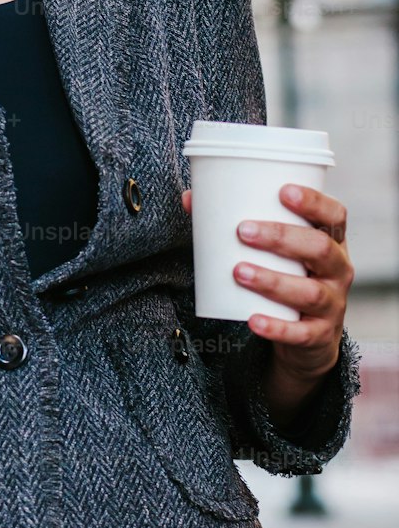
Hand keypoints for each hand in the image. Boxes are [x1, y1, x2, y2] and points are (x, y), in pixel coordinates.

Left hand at [180, 184, 353, 384]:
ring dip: (273, 280)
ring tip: (239, 271)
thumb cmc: (287, 275)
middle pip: (320, 249)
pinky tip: (253, 320)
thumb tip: (190, 198)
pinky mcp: (320, 335)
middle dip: (282, 237)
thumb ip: (237, 222)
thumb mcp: (275, 250)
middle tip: (243, 231)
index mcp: (330, 241)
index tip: (283, 191)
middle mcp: (338, 270)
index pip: (334, 215)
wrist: (308, 336)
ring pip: (310, 292)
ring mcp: (332, 304)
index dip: (314, 202)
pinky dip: (277, 327)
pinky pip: (302, 333)